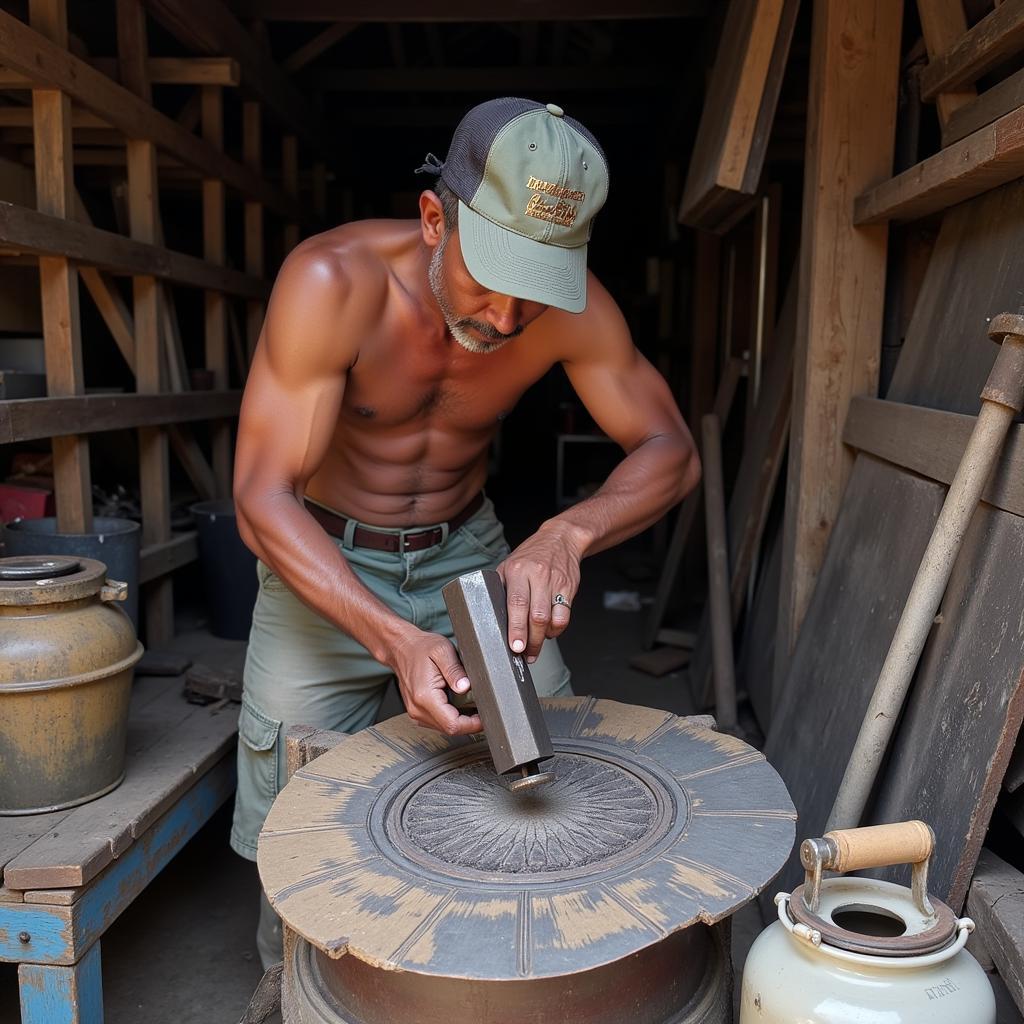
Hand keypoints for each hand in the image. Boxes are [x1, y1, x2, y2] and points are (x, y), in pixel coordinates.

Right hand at [388, 629, 482, 735]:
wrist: (401, 648)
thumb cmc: (420, 648)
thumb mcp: (442, 651)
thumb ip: (455, 670)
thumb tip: (466, 688)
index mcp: (425, 696)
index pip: (452, 724)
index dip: (472, 725)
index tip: (485, 717)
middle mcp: (417, 708)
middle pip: (449, 729)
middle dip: (469, 723)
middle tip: (482, 709)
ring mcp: (415, 712)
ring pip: (444, 728)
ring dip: (460, 720)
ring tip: (471, 704)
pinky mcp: (417, 711)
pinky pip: (438, 722)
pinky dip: (451, 717)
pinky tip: (458, 704)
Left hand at [497, 522, 582, 662]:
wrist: (560, 539)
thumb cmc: (530, 555)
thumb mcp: (510, 565)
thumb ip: (502, 588)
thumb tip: (490, 618)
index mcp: (517, 570)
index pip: (516, 603)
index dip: (516, 627)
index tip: (514, 646)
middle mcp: (537, 575)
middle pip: (535, 615)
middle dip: (530, 640)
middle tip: (524, 655)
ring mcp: (555, 582)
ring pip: (550, 619)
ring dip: (542, 639)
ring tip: (534, 649)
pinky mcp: (569, 588)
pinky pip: (564, 616)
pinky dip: (556, 630)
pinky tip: (549, 632)